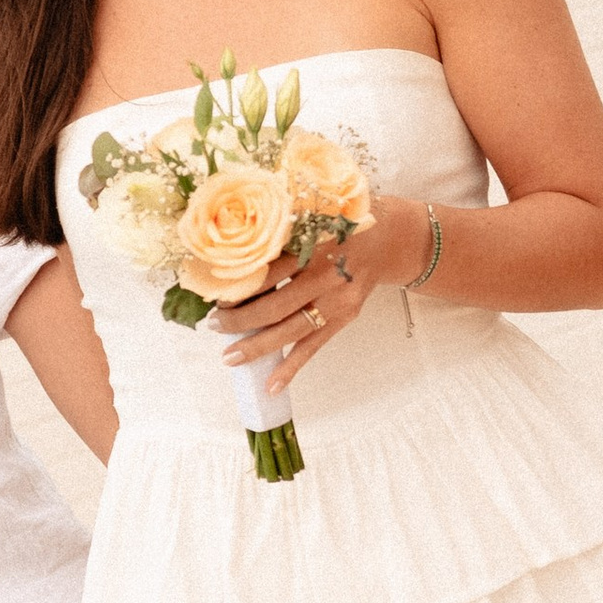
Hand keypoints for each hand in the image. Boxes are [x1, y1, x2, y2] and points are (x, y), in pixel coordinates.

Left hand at [210, 195, 431, 397]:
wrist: (388, 238)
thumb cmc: (338, 222)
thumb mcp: (310, 216)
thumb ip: (278, 235)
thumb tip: (230, 263)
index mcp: (314, 242)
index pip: (268, 271)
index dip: (239, 287)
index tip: (215, 294)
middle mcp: (328, 273)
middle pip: (276, 305)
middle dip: (240, 320)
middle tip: (214, 325)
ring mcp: (339, 300)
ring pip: (291, 330)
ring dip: (257, 346)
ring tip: (230, 356)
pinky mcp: (346, 317)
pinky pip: (314, 346)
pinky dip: (292, 367)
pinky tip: (271, 385)